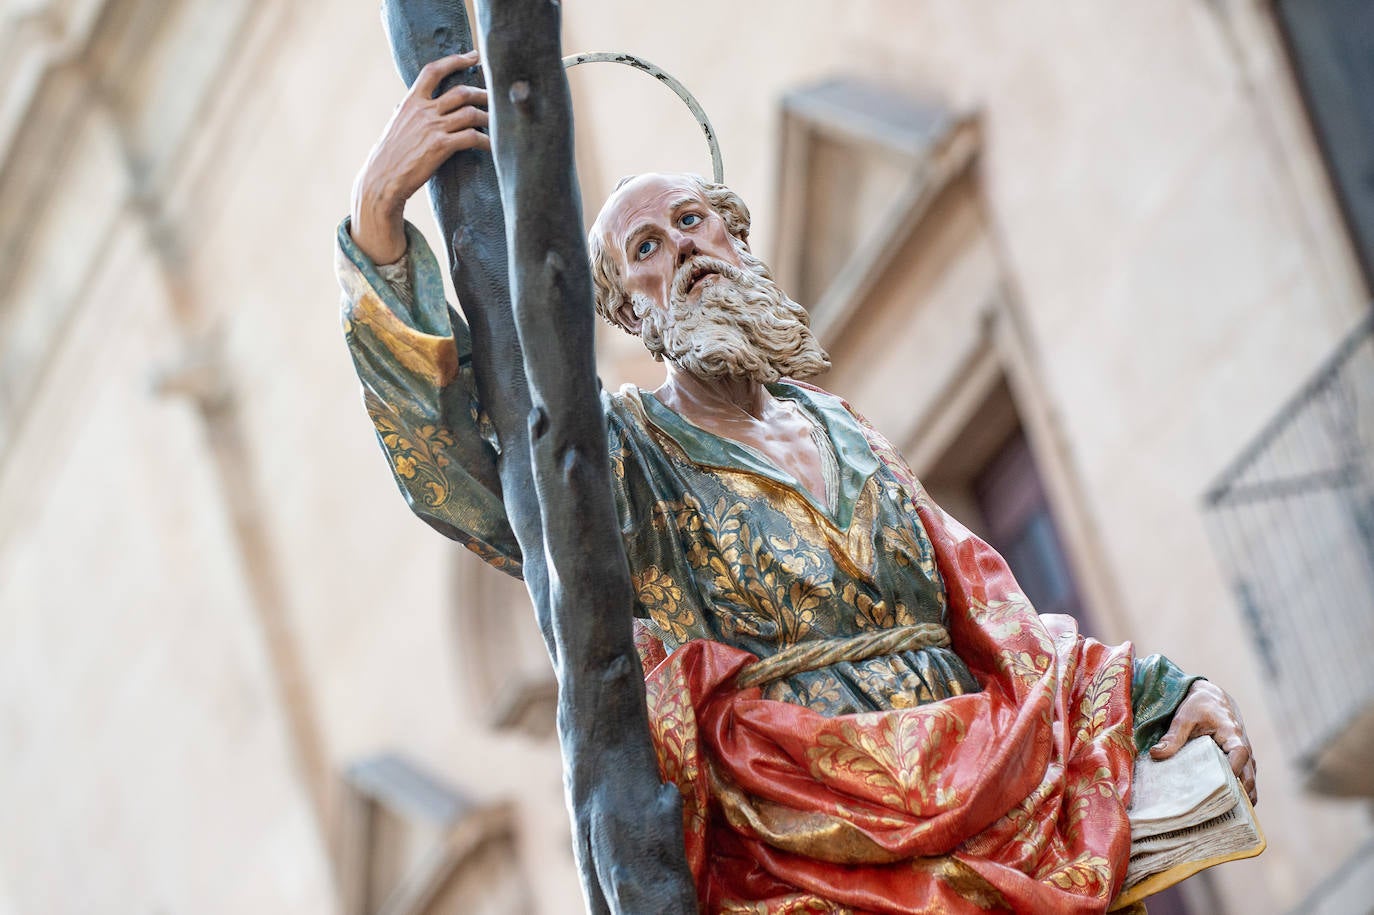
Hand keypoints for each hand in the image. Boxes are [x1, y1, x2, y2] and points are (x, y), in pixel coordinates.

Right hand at [350, 50, 490, 264]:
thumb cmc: (388, 157)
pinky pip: (472, 137)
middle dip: (482, 93)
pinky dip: (487, 141)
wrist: (382, 180)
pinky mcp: (441, 146)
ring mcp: (433, 127)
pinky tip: (494, 146)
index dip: (454, 60)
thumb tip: (401, 107)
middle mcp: (423, 110)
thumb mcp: (394, 126)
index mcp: (410, 102)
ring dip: (489, 118)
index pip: (433, 71)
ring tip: (499, 123)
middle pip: (461, 92)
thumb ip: (404, 114)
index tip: (472, 56)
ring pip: (471, 113)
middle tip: (495, 97)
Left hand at [1150, 679, 1256, 804]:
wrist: (1212, 698)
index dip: (1232, 771)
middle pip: (1249, 777)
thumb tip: (1156, 754)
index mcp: (1233, 735)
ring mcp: (1245, 758)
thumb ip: (1173, 736)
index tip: (1219, 787)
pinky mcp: (1240, 764)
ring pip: (1249, 783)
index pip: (1239, 755)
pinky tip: (1220, 809)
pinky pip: (1244, 782)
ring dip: (1239, 798)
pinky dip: (1237, 795)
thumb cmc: (1198, 705)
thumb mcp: (1184, 717)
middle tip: (1216, 812)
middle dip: (1237, 795)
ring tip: (1219, 817)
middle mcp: (1244, 749)